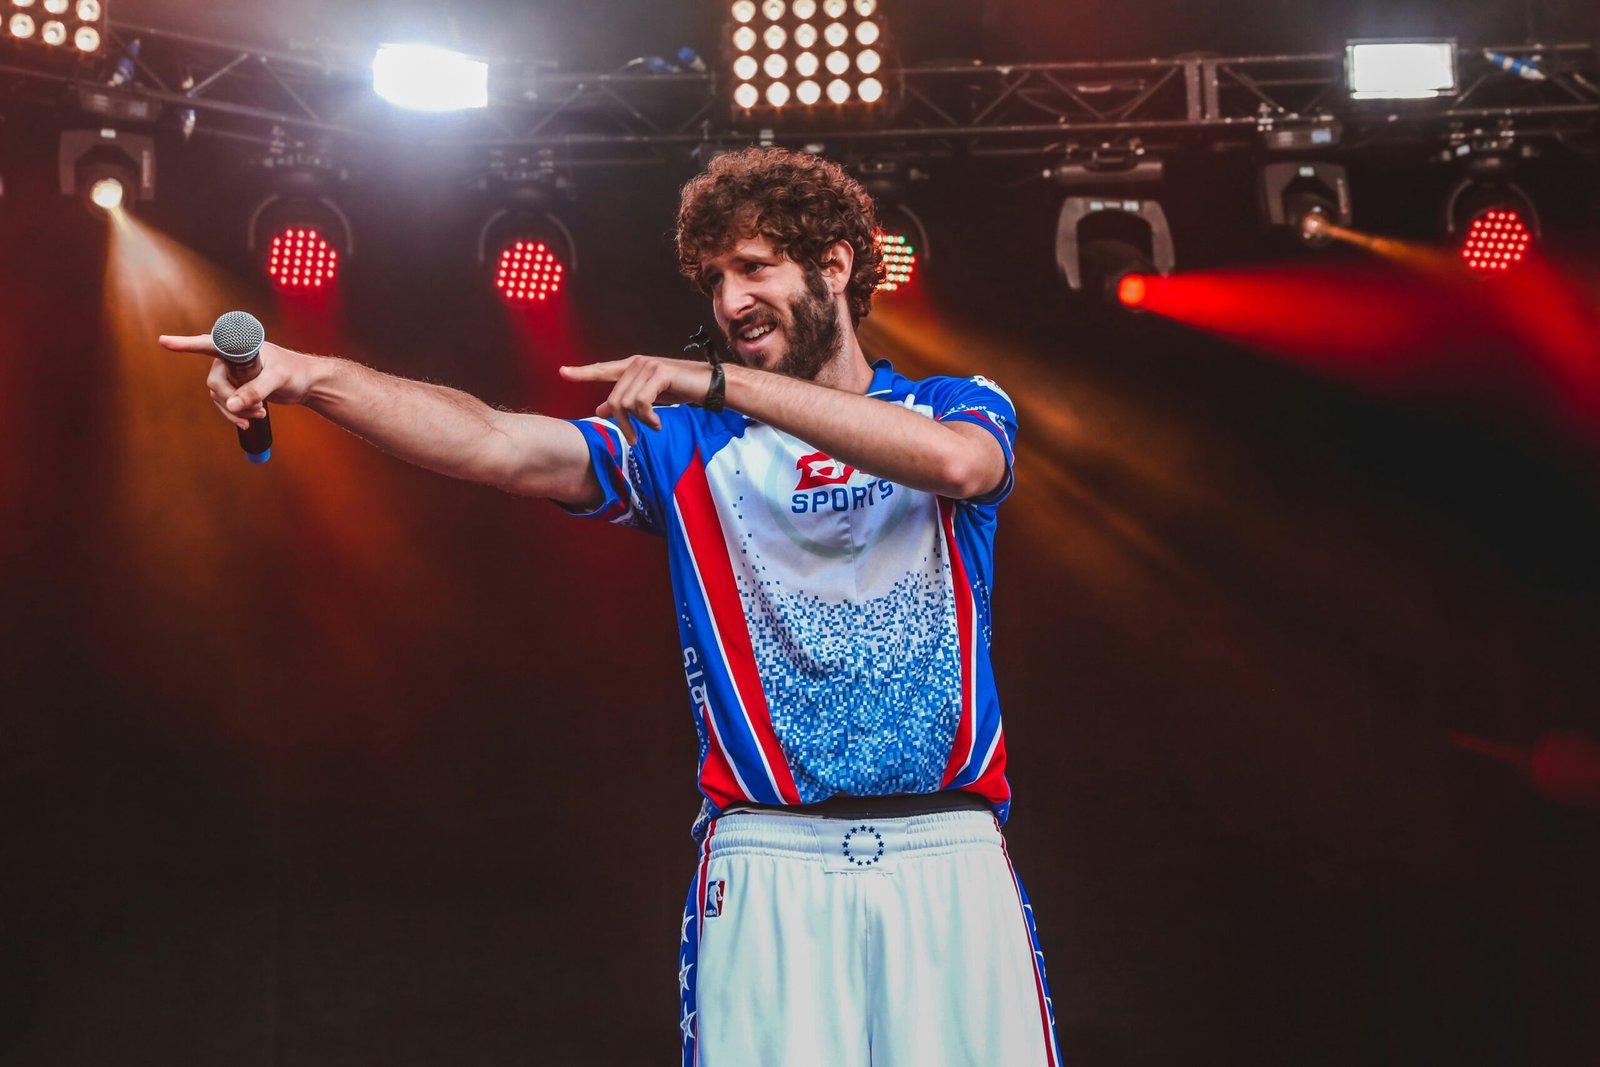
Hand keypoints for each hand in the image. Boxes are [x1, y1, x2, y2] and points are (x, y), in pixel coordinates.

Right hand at [158, 334, 317, 430]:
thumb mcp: (277, 380)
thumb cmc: (296, 373)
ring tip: (260, 415)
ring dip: (236, 411)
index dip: (186, 344)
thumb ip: (255, 391)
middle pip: (214, 382)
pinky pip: (226, 403)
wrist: (308, 383)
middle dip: (231, 401)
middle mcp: (231, 358)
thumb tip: (230, 405)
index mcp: (239, 346)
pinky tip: (251, 420)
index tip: (163, 341)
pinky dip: (236, 414)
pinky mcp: (237, 386)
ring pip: (219, 396)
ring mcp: (232, 373)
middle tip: (257, 412)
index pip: (209, 343)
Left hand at [559, 355, 713, 443]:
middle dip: (623, 423)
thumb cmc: (682, 390)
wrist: (710, 386)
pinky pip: (641, 404)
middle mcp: (637, 363)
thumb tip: (600, 411)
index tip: (563, 372)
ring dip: (639, 423)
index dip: (582, 372)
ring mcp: (648, 366)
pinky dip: (648, 419)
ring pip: (626, 403)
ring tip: (652, 427)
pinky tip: (658, 423)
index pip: (603, 370)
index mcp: (632, 366)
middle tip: (633, 438)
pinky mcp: (659, 373)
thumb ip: (626, 402)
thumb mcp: (650, 399)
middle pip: (614, 400)